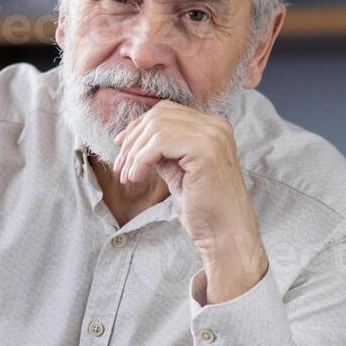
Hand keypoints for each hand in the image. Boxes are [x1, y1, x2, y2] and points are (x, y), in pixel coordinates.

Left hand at [111, 100, 266, 301]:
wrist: (225, 234)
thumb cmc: (204, 210)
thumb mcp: (178, 173)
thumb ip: (163, 153)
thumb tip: (134, 141)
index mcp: (213, 128)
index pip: (166, 112)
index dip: (138, 128)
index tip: (120, 148)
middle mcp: (216, 125)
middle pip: (158, 115)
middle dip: (132, 140)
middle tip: (120, 168)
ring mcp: (213, 135)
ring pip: (156, 128)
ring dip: (134, 153)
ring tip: (127, 177)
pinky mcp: (205, 149)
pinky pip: (159, 143)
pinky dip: (140, 160)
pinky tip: (136, 178)